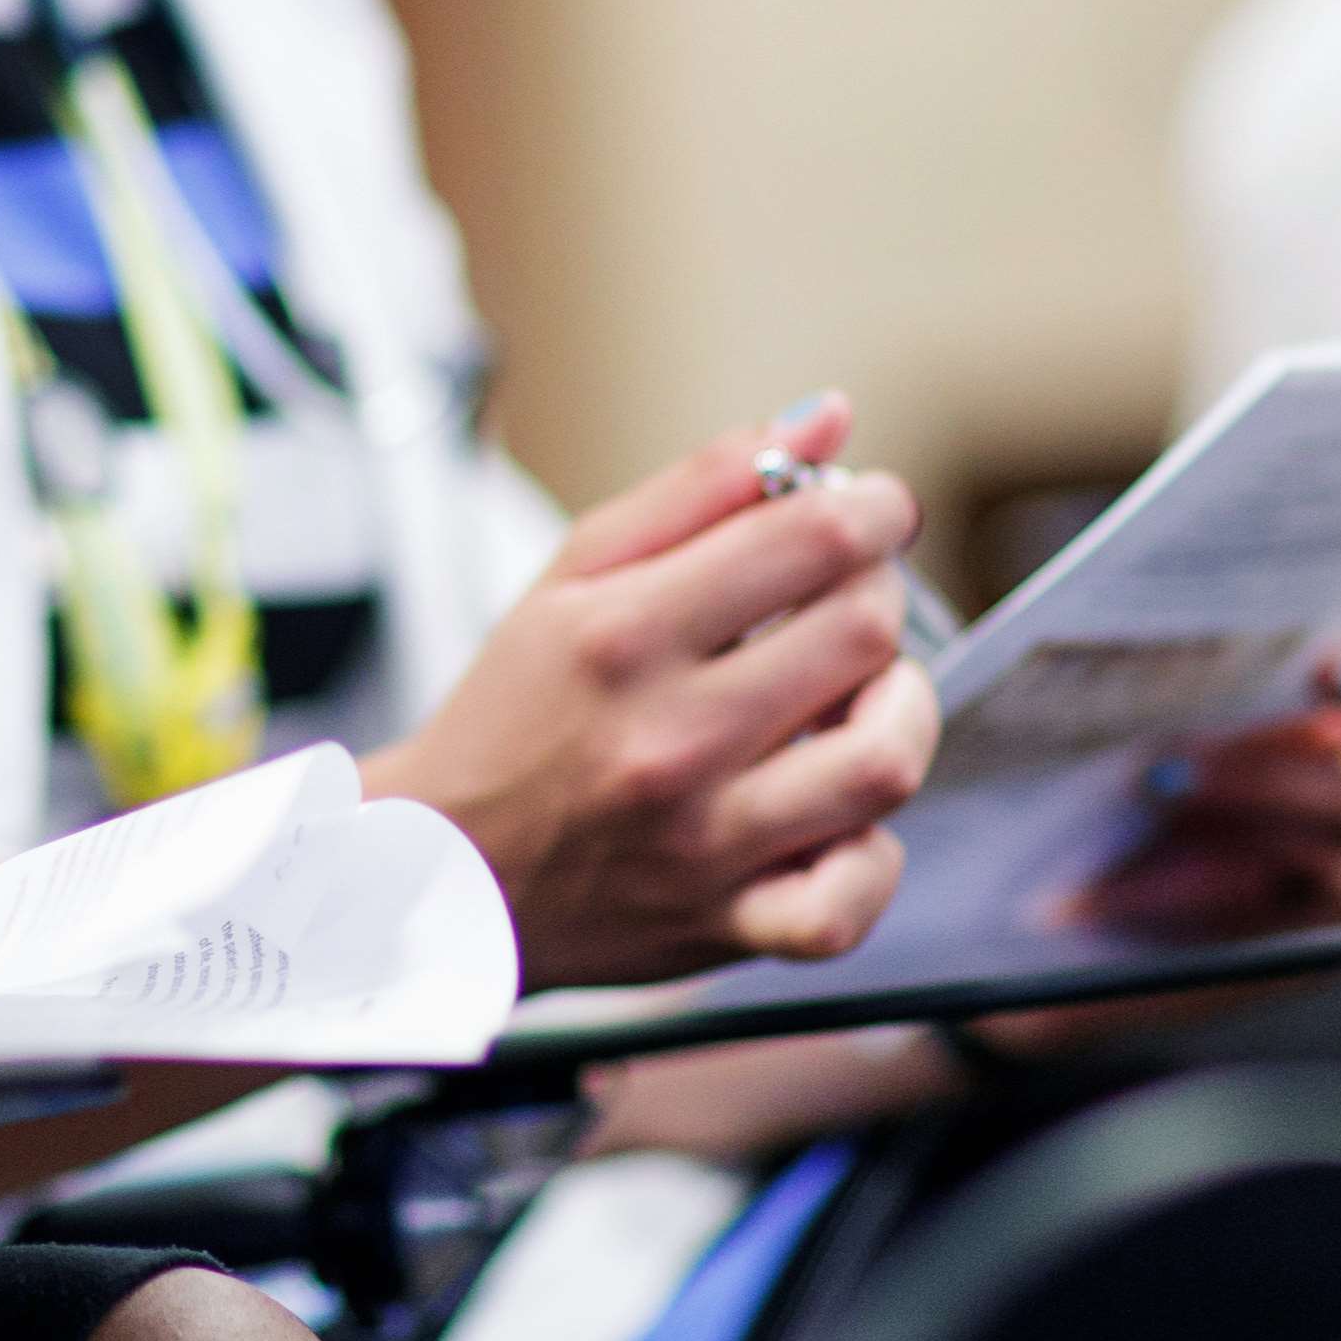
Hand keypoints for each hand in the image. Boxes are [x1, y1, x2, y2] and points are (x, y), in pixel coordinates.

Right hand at [366, 395, 940, 989]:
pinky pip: (849, 901)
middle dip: (880, 594)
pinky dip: (872, 856)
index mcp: (624, 636)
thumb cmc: (512, 715)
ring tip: (860, 696)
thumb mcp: (574, 575)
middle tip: (851, 595)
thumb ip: (703, 486)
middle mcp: (667, 739)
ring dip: (900, 711)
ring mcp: (701, 843)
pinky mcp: (722, 924)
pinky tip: (842, 814)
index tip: (872, 509)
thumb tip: (825, 416)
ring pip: (882, 763)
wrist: (440, 871)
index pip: (812, 540)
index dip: (872, 508)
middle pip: (863, 635)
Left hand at [1069, 548, 1340, 944]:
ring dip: (1265, 783)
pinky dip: (1239, 873)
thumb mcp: (1154, 665)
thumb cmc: (1134, 735)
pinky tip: (1174, 863)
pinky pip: (1315, 895)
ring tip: (1158, 776)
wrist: (1082, 878)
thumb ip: (1189, 614)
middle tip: (1330, 668)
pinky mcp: (1336, 915)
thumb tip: (1154, 550)